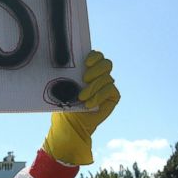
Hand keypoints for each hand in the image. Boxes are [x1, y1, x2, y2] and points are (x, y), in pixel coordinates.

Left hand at [43, 50, 119, 164]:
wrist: (70, 122)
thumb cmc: (65, 102)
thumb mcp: (65, 86)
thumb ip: (70, 74)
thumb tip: (67, 62)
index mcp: (89, 68)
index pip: (97, 55)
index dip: (94, 56)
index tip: (85, 62)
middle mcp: (100, 75)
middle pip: (106, 64)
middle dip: (96, 70)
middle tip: (84, 79)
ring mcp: (107, 85)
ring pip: (107, 78)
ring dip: (93, 87)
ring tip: (81, 97)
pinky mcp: (112, 96)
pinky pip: (110, 90)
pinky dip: (98, 96)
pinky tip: (89, 104)